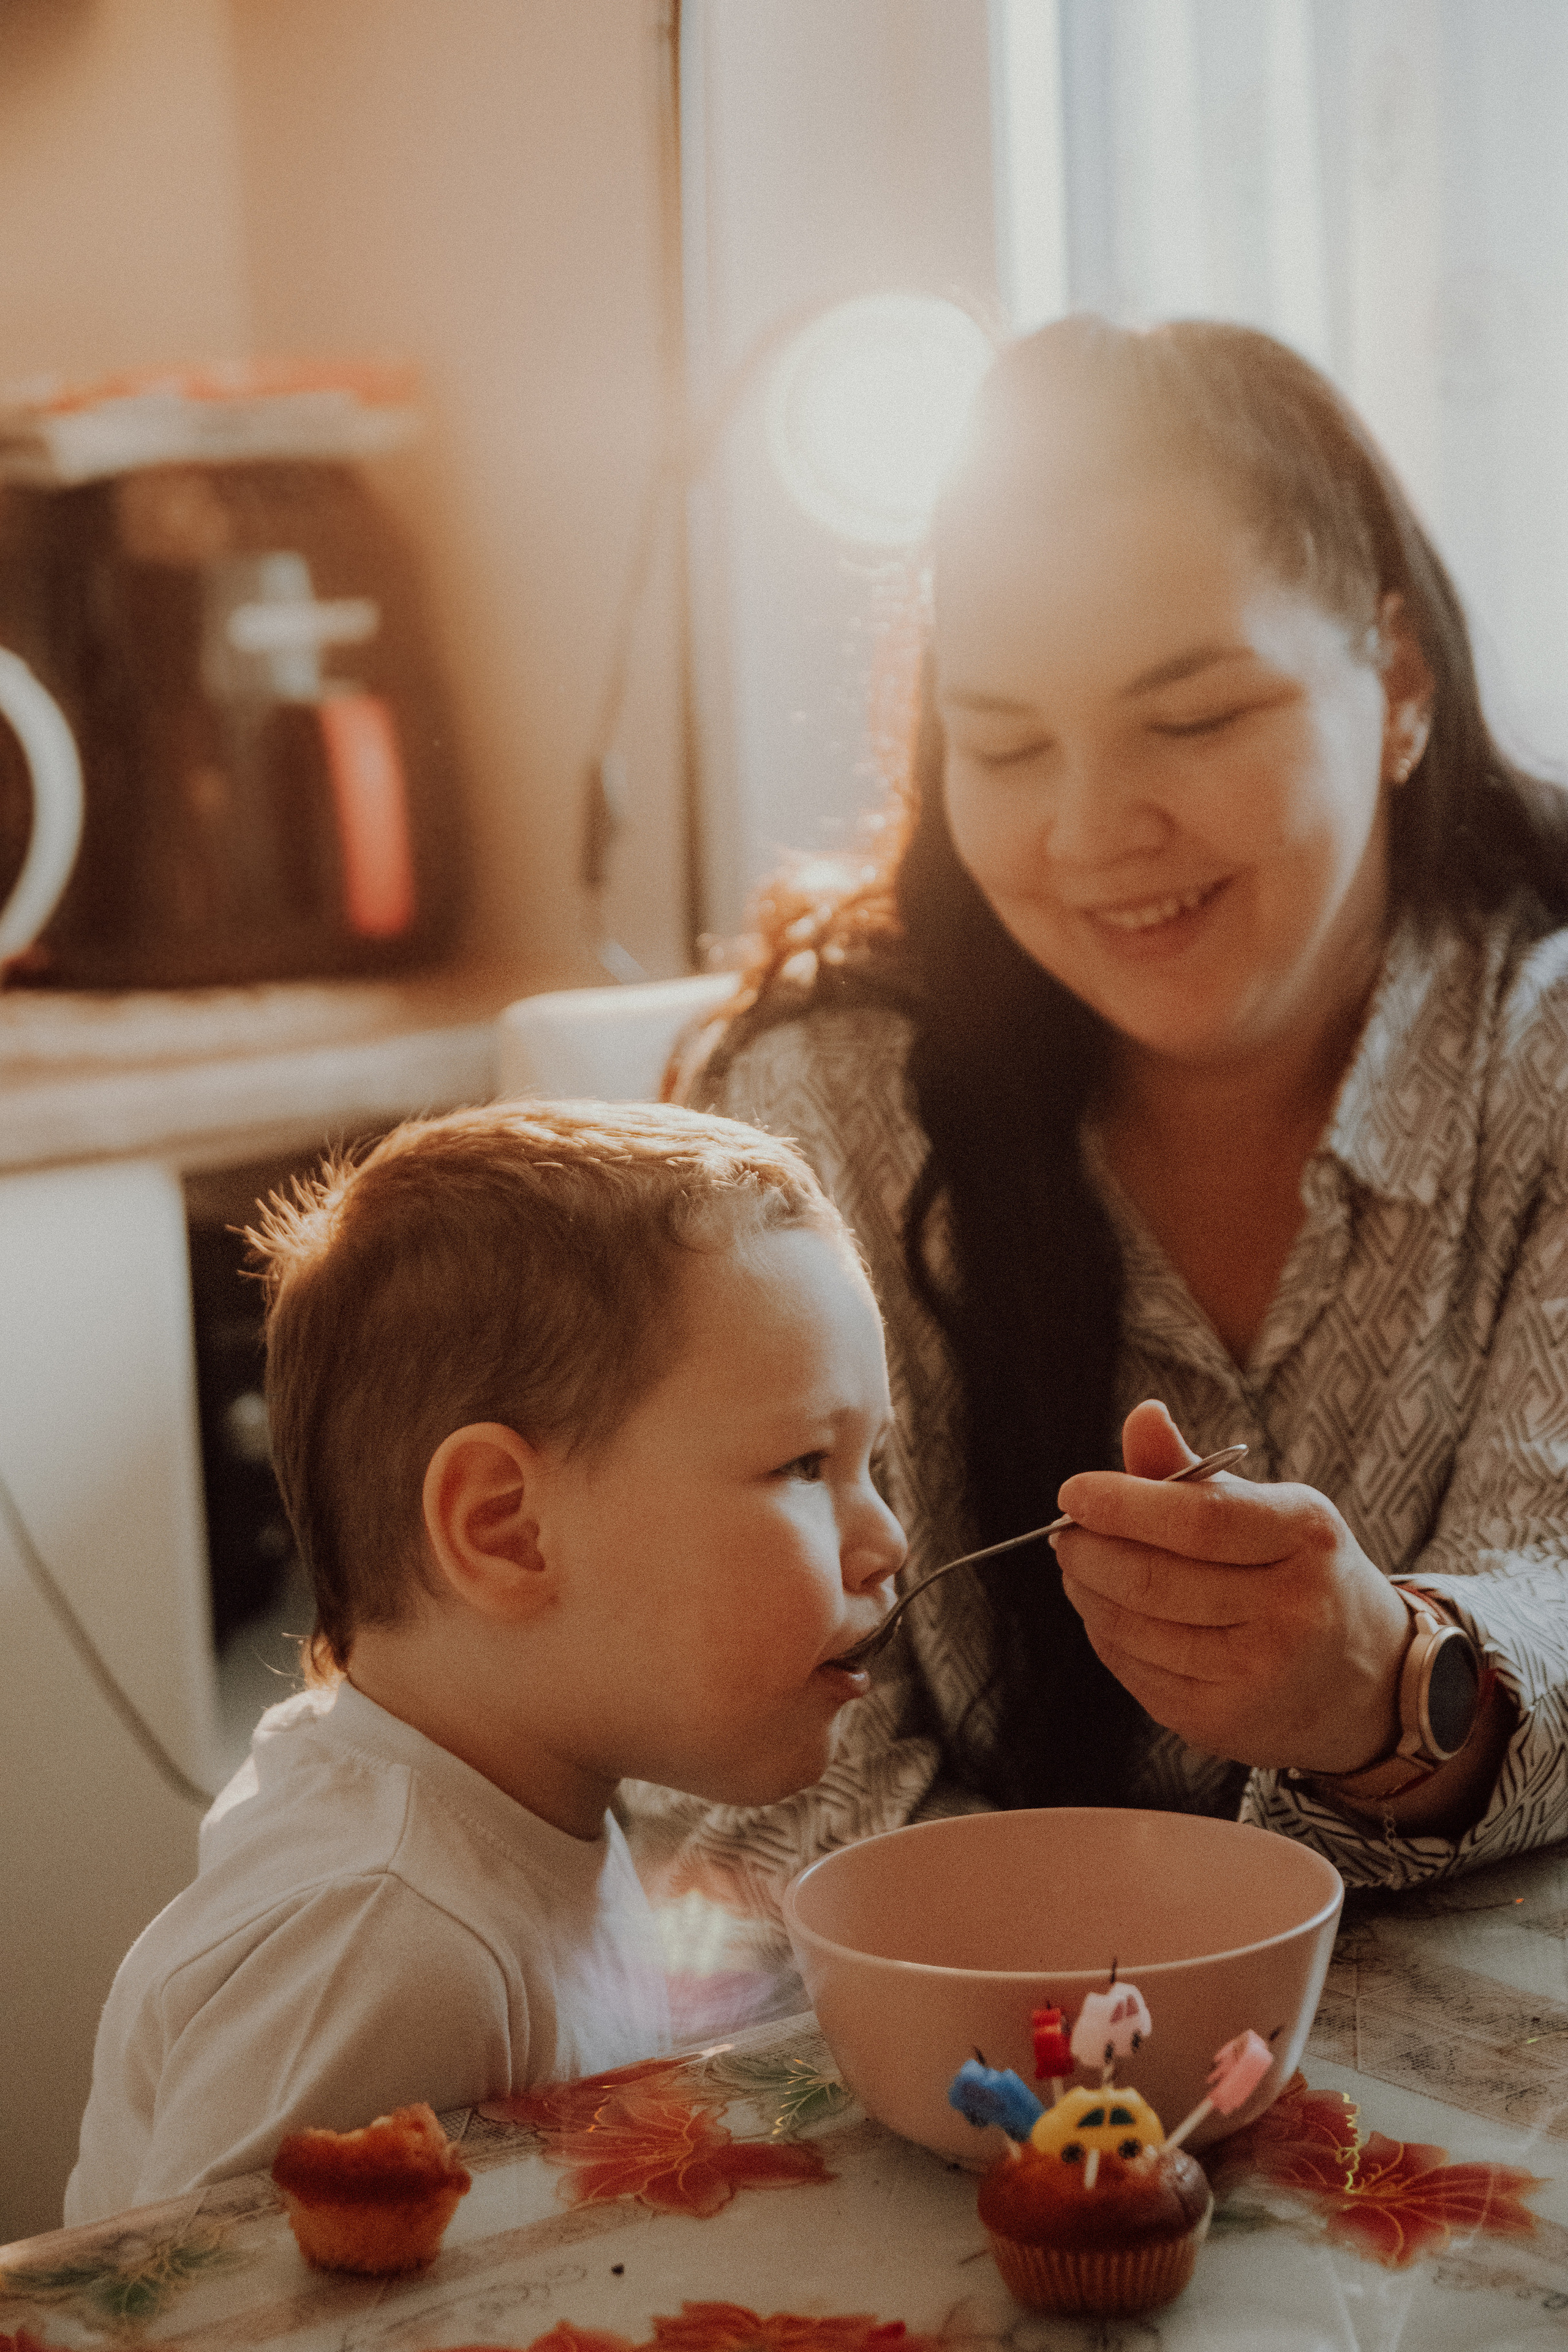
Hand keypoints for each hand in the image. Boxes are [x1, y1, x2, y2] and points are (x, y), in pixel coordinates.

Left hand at [1051, 1400, 1410, 1773]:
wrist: (1368, 1679)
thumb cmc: (1302, 1574)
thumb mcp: (1272, 1510)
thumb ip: (1196, 1469)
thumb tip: (1141, 1416)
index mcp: (1306, 1537)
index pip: (1197, 1519)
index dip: (1121, 1504)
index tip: (1073, 1493)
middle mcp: (1292, 1611)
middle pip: (1152, 1578)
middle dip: (1089, 1551)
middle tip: (1067, 1534)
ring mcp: (1258, 1675)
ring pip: (1133, 1628)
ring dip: (1087, 1593)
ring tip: (1080, 1569)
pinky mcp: (1223, 1722)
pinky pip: (1135, 1671)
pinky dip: (1106, 1636)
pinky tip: (1109, 1614)